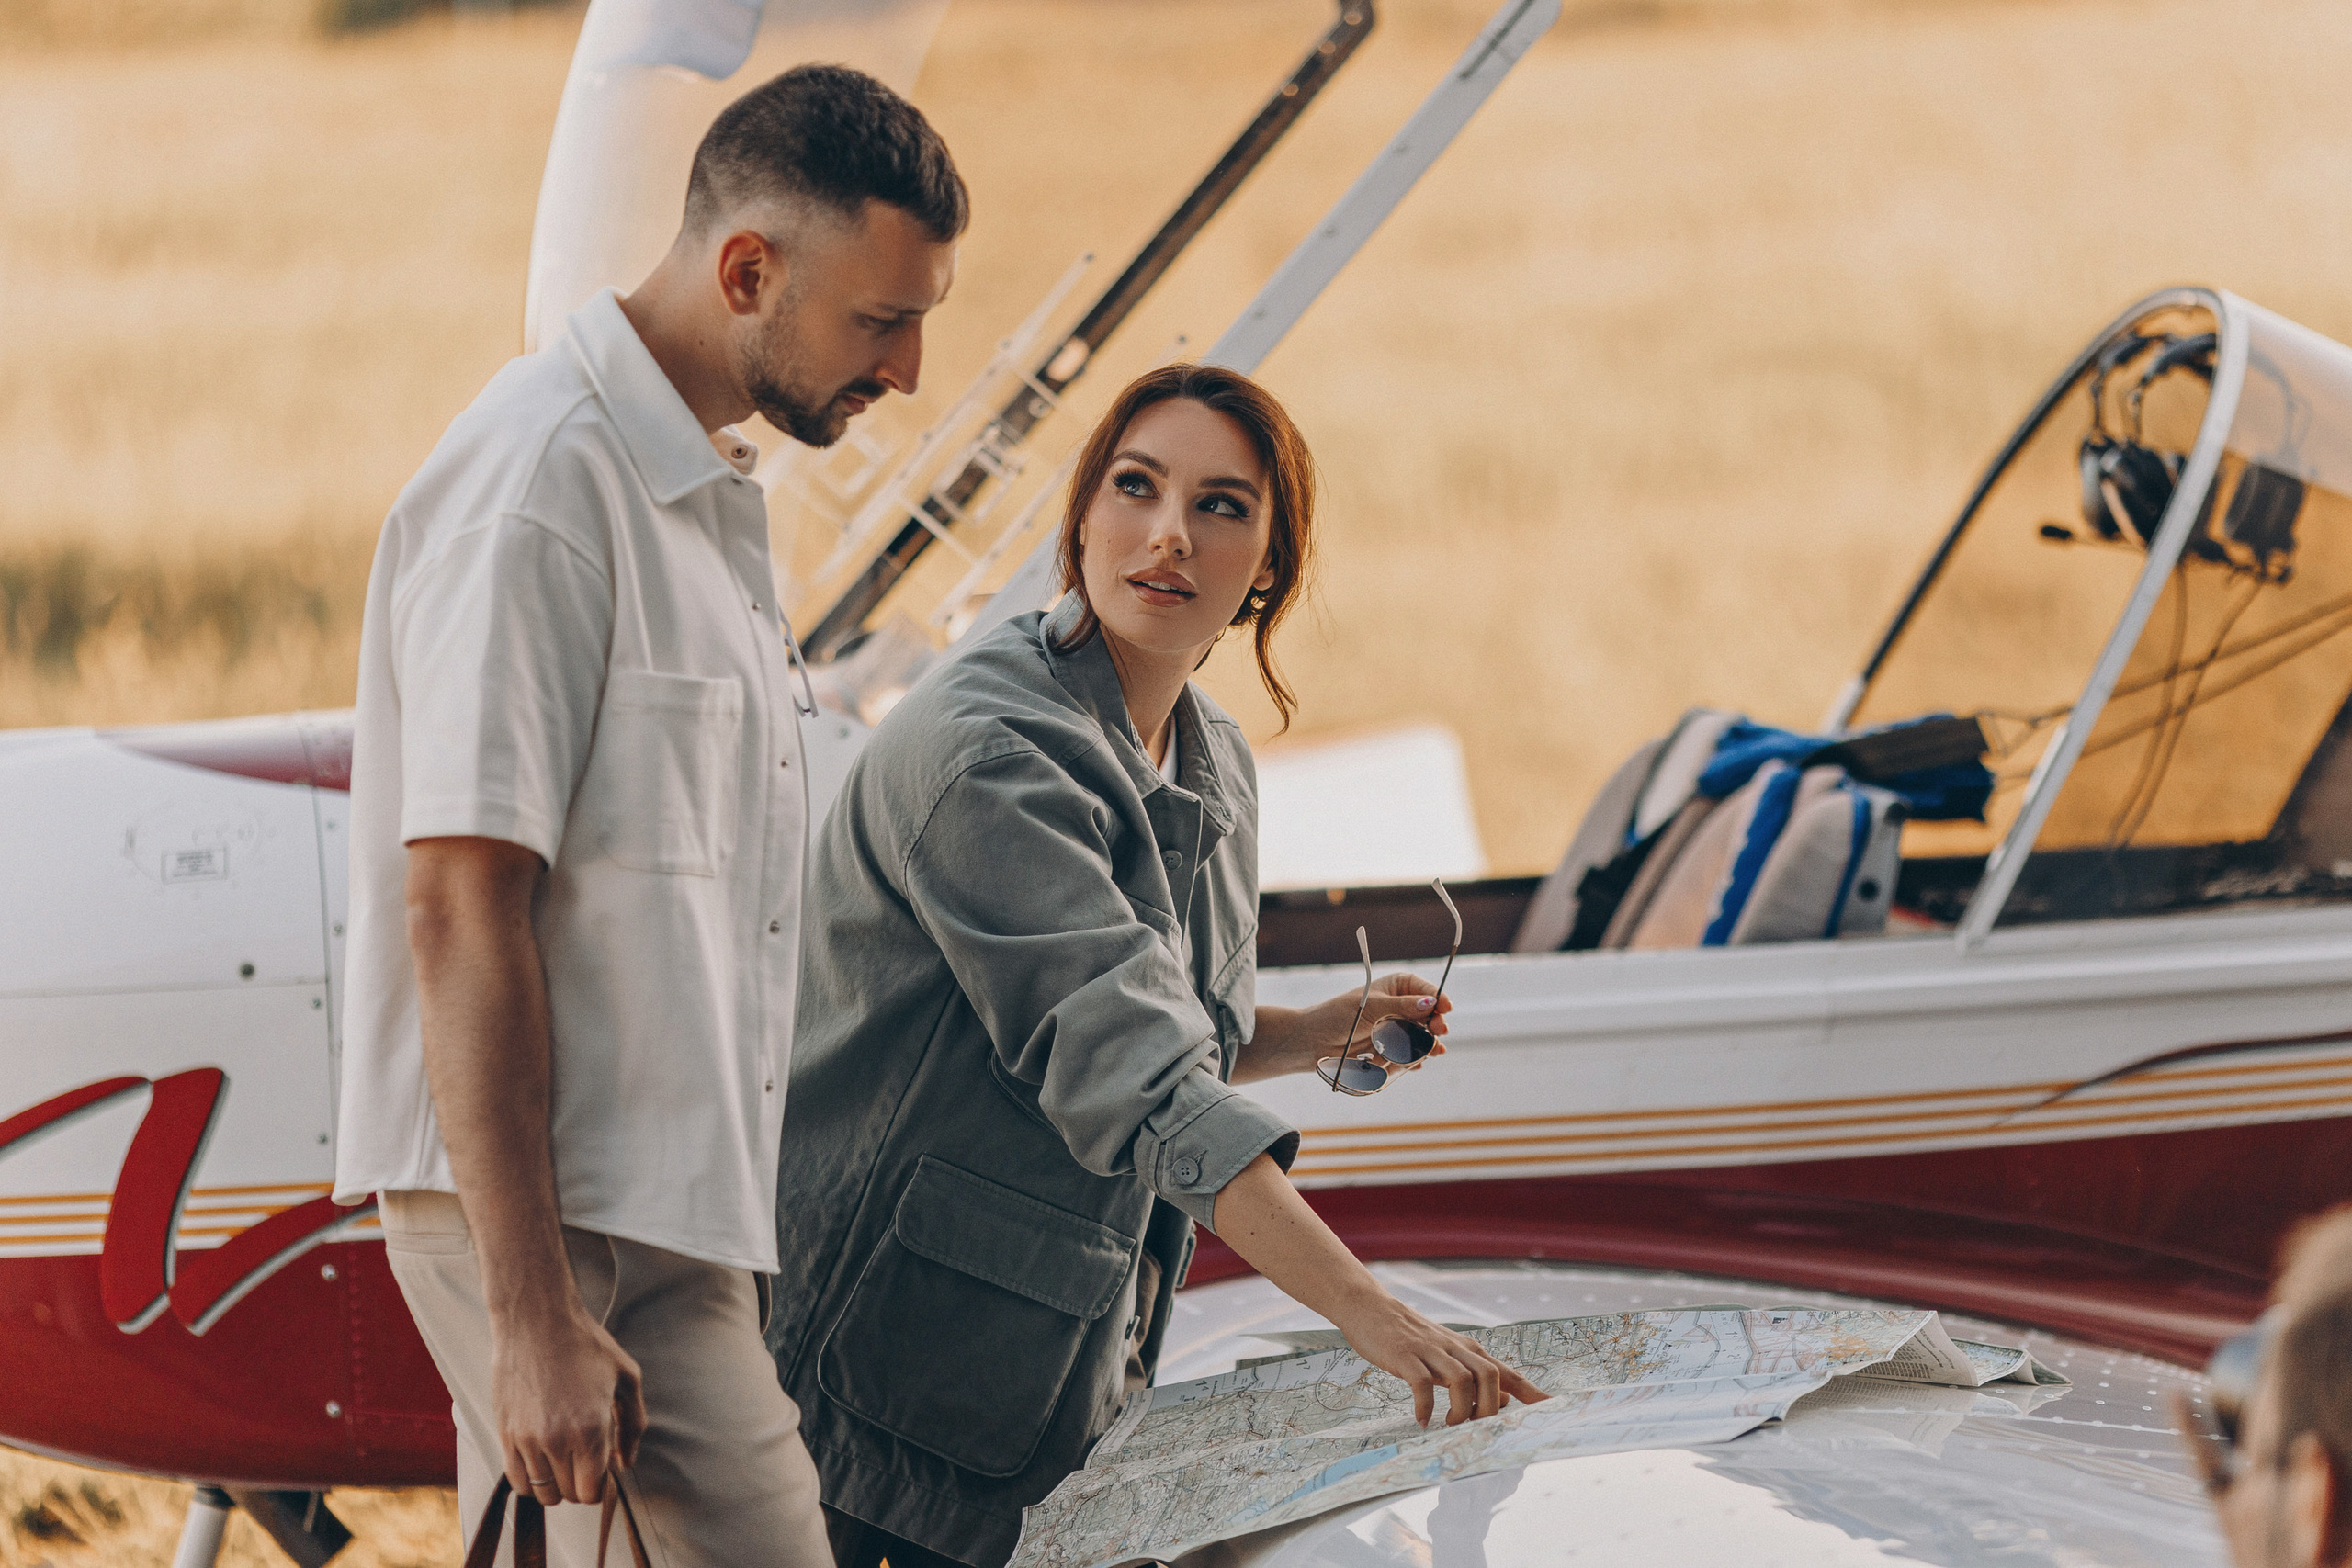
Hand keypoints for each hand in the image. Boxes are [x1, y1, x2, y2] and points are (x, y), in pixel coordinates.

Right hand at [491, 1307, 647, 1504]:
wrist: (537, 1321)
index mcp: (591, 1429)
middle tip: (586, 1459)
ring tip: (565, 1459)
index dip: (601, 1484)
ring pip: (542, 1492)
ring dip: (556, 1484)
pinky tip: (543, 1460)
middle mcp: (557, 1440)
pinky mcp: (506, 1433)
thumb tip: (626, 1463)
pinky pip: (517, 1480)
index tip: (603, 1467)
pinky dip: (532, 1480)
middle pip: (569, 1494)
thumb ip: (634, 1425)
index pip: (592, 1491)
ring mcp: (527, 1439)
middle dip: (581, 1484)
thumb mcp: (627, 1377)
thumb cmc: (586, 1345)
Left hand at [1315, 973, 1452, 1079]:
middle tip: (1439, 1031)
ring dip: (1423, 1046)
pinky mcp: (1390, 1050)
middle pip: (1428, 1016)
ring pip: (1420, 1038)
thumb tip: (1429, 1003)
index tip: (1446, 1008)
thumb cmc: (1336, 1016)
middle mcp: (1398, 1007)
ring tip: (1430, 1052)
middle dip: (1434, 1025)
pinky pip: (1409, 1056)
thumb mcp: (1370, 1007)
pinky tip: (1416, 1064)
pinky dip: (1412, 1061)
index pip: (1424, 990)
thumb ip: (1400, 1006)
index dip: (1437, 998)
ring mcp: (1395, 1030)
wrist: (1312, 1043)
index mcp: (1395, 987)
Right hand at [1329, 1291, 1546, 1427]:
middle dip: (1488, 1409)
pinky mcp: (1405, 1355)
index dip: (1532, 1394)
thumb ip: (1476, 1377)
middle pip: (1490, 1377)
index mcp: (1470, 1350)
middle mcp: (1456, 1348)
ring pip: (1462, 1380)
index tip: (1554, 1411)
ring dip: (1460, 1410)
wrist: (1372, 1309)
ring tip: (1448, 1425)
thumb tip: (1505, 1401)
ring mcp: (1430, 1350)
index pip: (1509, 1374)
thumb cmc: (1412, 1337)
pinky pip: (1421, 1383)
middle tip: (1472, 1428)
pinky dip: (1425, 1406)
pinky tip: (1421, 1419)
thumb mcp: (1449, 1356)